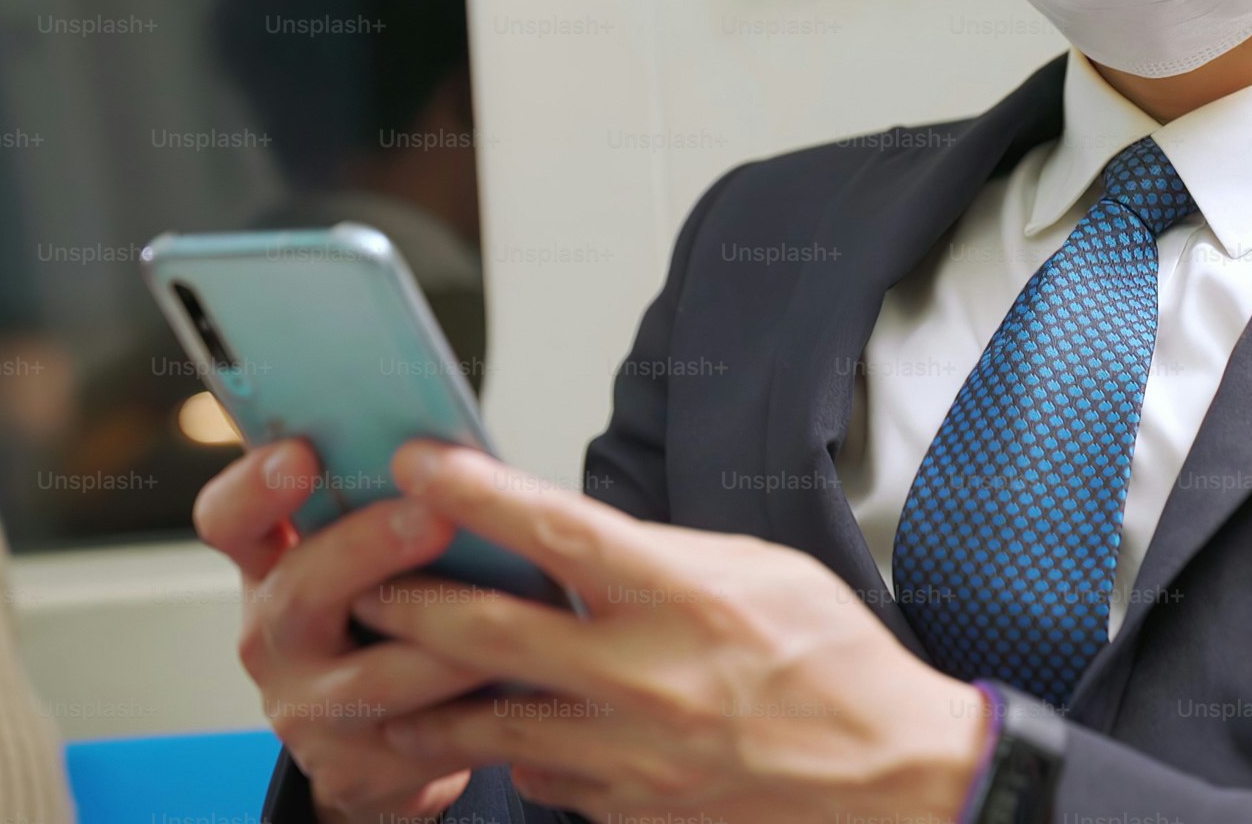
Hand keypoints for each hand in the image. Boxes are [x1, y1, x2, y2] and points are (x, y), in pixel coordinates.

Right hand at [193, 440, 494, 822]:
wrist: (382, 746)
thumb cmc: (388, 622)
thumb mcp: (368, 561)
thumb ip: (388, 506)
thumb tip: (456, 450)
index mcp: (272, 567)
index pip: (231, 521)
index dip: (255, 488)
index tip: (301, 453)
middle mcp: (275, 639)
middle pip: (300, 591)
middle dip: (369, 548)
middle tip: (435, 517)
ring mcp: (309, 711)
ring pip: (376, 677)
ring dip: (447, 641)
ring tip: (508, 611)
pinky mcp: (360, 769)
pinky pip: (427, 740)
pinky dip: (483, 709)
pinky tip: (528, 681)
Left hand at [355, 440, 991, 823]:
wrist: (890, 780)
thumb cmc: (834, 664)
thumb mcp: (760, 572)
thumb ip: (662, 557)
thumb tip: (579, 543)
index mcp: (684, 595)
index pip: (557, 529)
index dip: (475, 492)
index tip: (417, 462)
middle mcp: (646, 675)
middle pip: (487, 631)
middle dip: (407, 598)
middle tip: (361, 578)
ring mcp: (631, 755)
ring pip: (488, 719)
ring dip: (428, 689)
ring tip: (388, 665)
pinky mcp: (627, 811)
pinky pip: (538, 779)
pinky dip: (513, 751)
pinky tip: (503, 730)